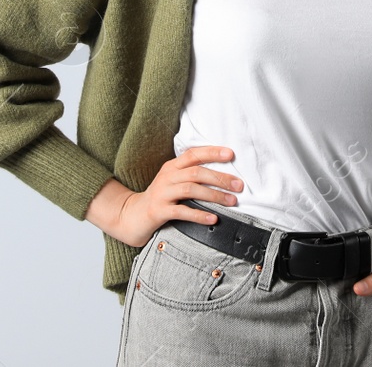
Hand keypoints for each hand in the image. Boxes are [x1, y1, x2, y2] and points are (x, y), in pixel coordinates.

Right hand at [85, 146, 244, 247]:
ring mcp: (161, 193)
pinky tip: (213, 218)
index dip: (212, 152)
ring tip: (232, 201)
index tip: (231, 154)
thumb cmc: (160, 199)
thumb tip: (224, 176)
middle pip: (196, 172)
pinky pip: (182, 211)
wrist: (132, 216)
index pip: (193, 154)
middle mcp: (166, 177)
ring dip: (214, 195)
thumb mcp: (173, 182)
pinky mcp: (158, 211)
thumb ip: (191, 175)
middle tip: (239, 185)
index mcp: (172, 167)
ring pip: (191, 189)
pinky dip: (199, 214)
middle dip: (220, 178)